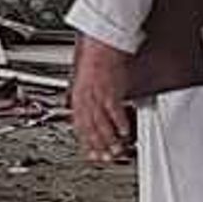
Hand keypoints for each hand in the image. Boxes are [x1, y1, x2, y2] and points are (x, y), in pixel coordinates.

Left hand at [70, 37, 133, 165]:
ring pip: (101, 123)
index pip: (79, 125)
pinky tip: (124, 133)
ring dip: (109, 140)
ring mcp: (97, 95)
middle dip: (97, 146)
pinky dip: (119, 124)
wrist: (101, 42)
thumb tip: (89, 109)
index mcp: (78, 97)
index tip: (91, 154)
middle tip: (105, 159)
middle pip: (90, 128)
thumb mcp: (84, 80)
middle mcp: (85, 98)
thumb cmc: (95, 57)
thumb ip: (86, 97)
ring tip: (117, 151)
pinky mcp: (109, 90)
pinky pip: (114, 111)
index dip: (85, 142)